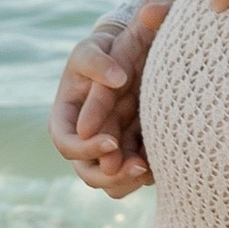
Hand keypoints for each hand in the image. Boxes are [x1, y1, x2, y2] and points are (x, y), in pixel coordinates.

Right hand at [48, 0, 183, 193]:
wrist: (135, 52)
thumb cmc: (107, 47)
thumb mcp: (97, 46)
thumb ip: (99, 58)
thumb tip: (117, 77)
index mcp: (68, 114)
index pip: (66, 141)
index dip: (85, 148)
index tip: (111, 142)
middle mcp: (85, 136)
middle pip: (86, 171)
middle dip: (108, 174)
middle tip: (137, 166)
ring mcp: (108, 146)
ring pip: (110, 181)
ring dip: (127, 181)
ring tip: (150, 169)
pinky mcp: (132, 151)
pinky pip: (132, 177)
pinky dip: (145, 176)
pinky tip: (163, 166)